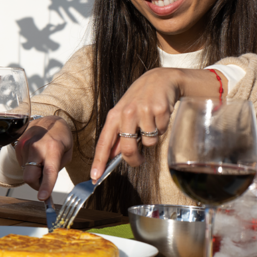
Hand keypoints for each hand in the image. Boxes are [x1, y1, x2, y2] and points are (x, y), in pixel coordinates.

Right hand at [14, 116, 72, 200]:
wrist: (48, 120)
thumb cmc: (61, 137)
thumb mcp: (67, 153)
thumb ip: (57, 169)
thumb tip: (46, 184)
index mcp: (52, 149)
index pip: (48, 172)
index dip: (45, 187)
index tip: (43, 198)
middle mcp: (36, 147)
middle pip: (30, 177)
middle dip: (36, 184)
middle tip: (44, 182)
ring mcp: (24, 146)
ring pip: (25, 172)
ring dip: (34, 173)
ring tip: (41, 161)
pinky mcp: (17, 146)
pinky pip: (22, 164)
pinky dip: (29, 165)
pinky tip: (35, 156)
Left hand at [90, 68, 220, 177]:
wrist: (161, 79)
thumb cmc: (141, 99)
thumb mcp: (124, 113)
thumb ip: (118, 133)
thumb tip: (113, 156)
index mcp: (114, 115)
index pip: (104, 142)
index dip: (99, 161)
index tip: (95, 177)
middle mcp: (126, 113)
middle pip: (127, 149)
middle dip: (134, 159)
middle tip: (138, 161)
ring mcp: (143, 111)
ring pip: (148, 143)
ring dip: (151, 139)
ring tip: (151, 123)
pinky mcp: (160, 110)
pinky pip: (161, 132)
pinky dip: (161, 129)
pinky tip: (159, 116)